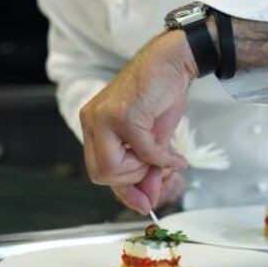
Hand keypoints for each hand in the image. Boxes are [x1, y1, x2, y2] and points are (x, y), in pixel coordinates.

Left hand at [79, 29, 196, 213]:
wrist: (173, 62)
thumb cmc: (160, 95)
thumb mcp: (152, 140)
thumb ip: (146, 169)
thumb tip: (149, 201)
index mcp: (94, 125)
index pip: (99, 169)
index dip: (123, 189)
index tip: (143, 203)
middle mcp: (91, 120)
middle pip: (100, 174)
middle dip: (131, 180)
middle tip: (154, 170)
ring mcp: (103, 117)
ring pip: (112, 169)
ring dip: (143, 169)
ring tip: (160, 154)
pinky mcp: (122, 114)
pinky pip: (143, 152)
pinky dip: (163, 159)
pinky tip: (176, 157)